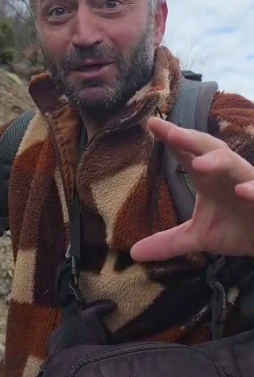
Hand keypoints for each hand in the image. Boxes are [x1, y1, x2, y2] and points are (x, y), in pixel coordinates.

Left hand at [130, 116, 253, 261]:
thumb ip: (168, 242)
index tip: (151, 123)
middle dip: (192, 140)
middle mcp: (229, 176)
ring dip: (220, 162)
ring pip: (238, 166)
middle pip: (211, 150)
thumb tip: (134, 253)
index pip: (187, 154)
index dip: (172, 138)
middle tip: (171, 133)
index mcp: (209, 179)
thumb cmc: (237, 228)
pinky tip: (243, 192)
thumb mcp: (199, 237)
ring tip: (199, 164)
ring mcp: (251, 185)